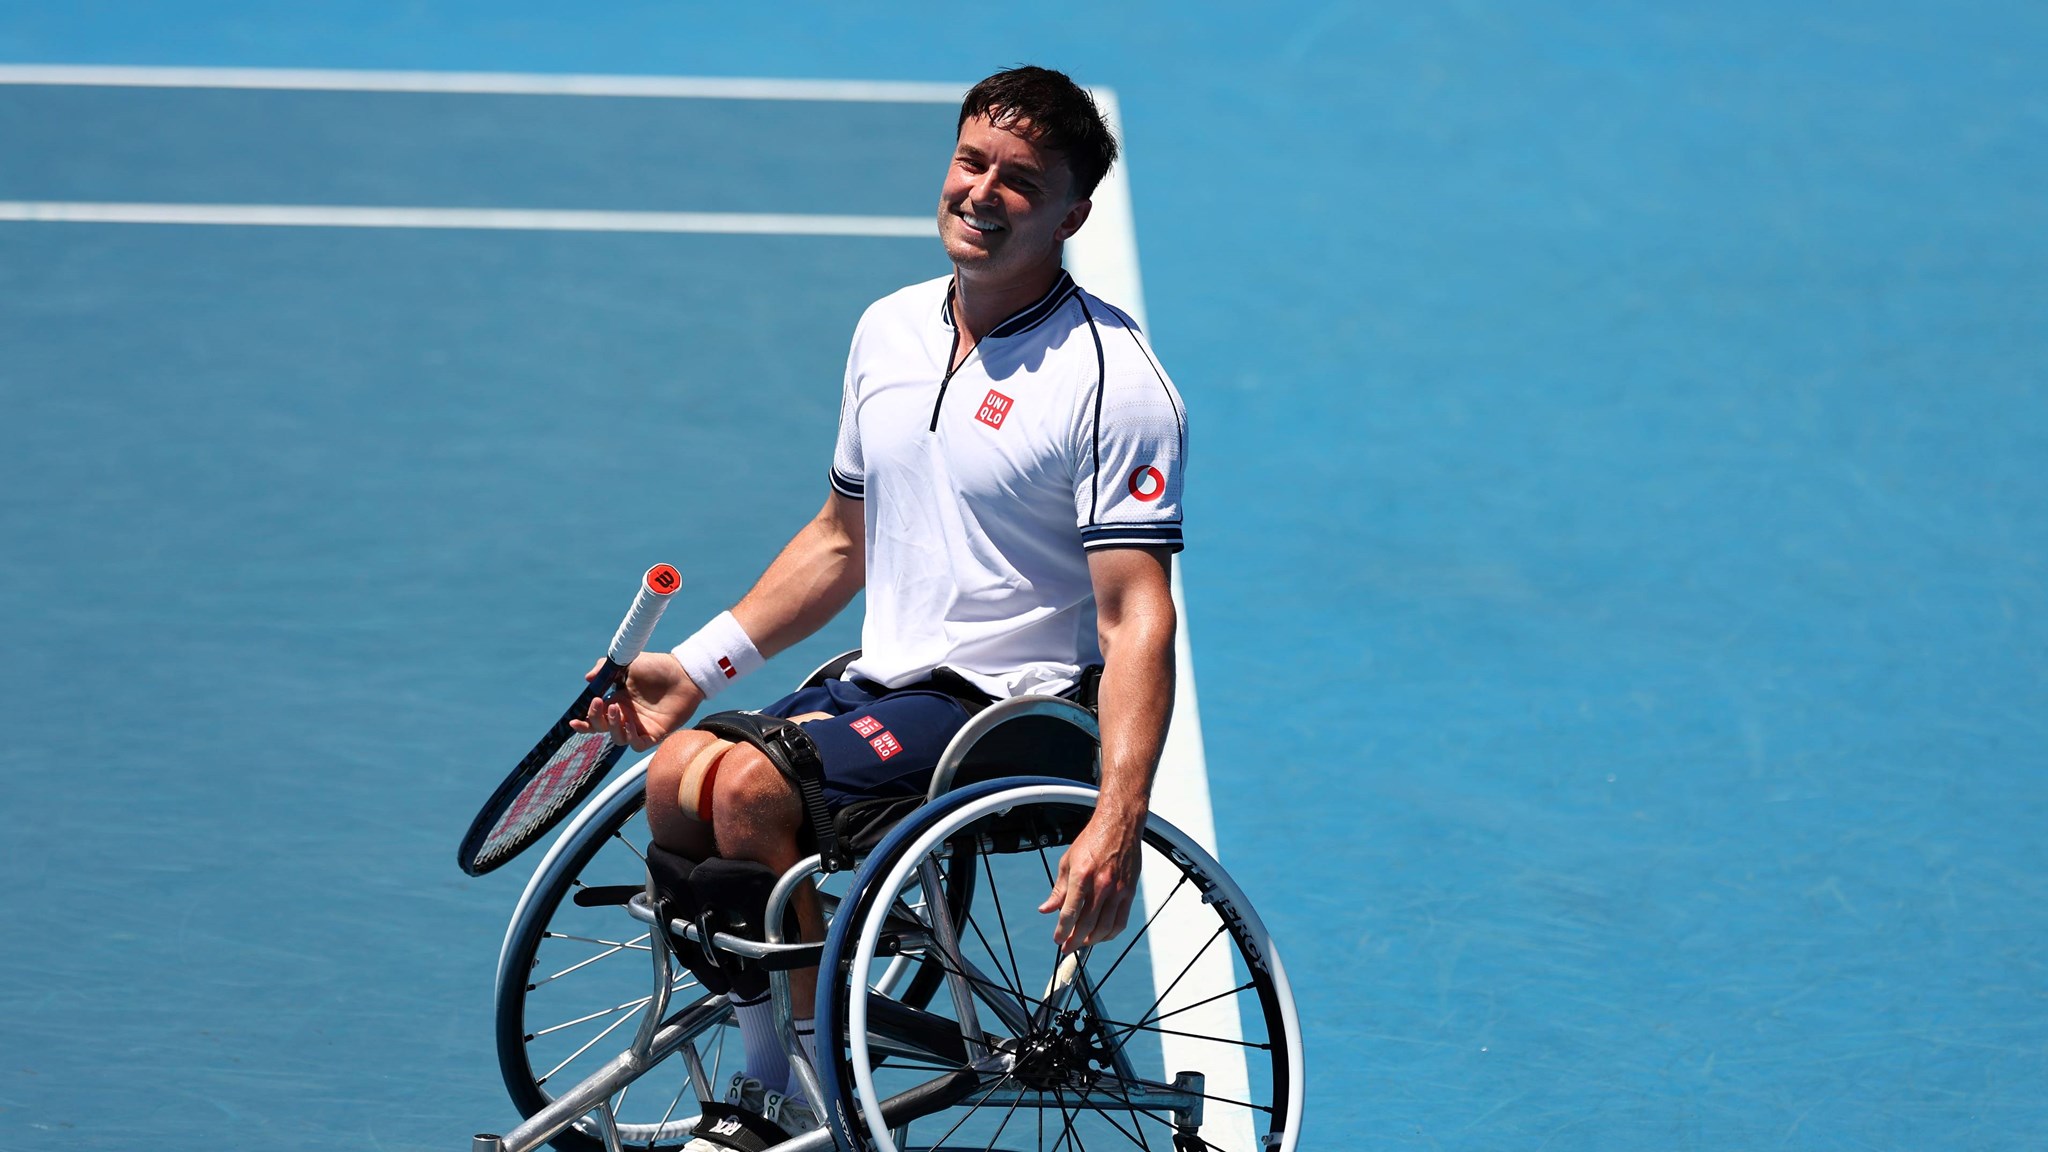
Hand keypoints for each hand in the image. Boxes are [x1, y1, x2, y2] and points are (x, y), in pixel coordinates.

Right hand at [568, 653, 703, 750]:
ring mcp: (640, 726)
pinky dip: (630, 738)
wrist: (684, 673)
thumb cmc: (657, 667)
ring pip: (618, 738)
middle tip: (600, 703)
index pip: (595, 717)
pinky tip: (629, 724)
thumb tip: (588, 679)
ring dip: (613, 726)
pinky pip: (637, 744)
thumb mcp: (627, 663)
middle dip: (595, 719)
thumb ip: (605, 668)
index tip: (574, 721)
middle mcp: (626, 716)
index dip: (583, 722)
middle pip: (602, 728)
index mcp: (617, 701)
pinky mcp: (654, 734)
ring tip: (619, 709)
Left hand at [1038, 811, 1143, 952]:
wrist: (1119, 825)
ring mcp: (1117, 890)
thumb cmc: (1092, 840)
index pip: (1070, 912)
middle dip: (1074, 940)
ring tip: (1082, 943)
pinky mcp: (1129, 892)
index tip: (1057, 939)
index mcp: (1081, 876)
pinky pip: (1121, 921)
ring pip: (1104, 927)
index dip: (1062, 930)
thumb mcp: (1067, 862)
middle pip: (1086, 924)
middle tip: (1067, 947)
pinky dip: (1110, 933)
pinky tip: (1101, 936)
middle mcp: (1101, 885)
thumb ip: (1058, 890)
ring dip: (1092, 940)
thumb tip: (1046, 910)